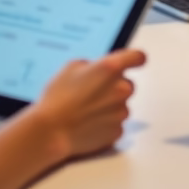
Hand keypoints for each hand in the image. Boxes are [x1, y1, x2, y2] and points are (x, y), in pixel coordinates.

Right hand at [28, 49, 146, 162]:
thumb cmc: (58, 99)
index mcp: (111, 68)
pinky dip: (107, 122)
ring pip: (121, 104)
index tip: (135, 60)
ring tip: (87, 110)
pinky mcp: (117, 131)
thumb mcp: (71, 68)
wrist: (51, 131)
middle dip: (114, 86)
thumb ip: (92, 65)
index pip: (137, 57)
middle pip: (127, 84)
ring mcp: (121, 112)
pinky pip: (116, 123)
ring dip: (110, 105)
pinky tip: (89, 123)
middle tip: (94, 92)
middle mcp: (121, 89)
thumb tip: (98, 70)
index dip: (135, 58)